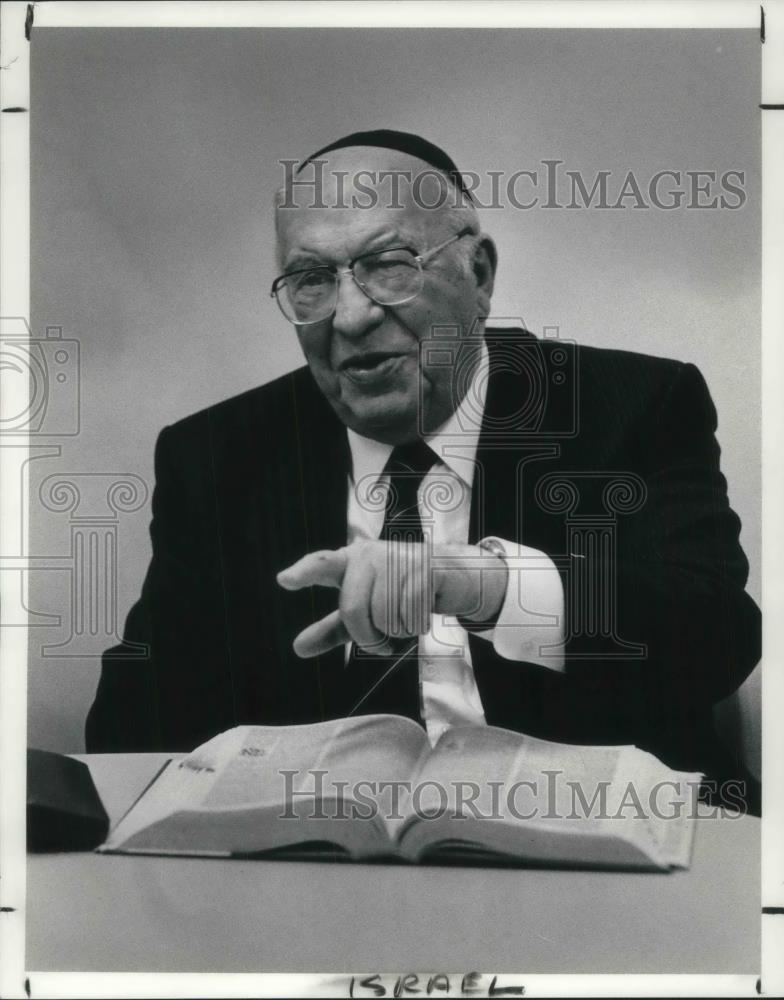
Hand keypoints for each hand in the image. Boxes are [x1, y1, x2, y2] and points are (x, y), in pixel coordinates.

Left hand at [277, 540, 507, 657]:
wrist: (449, 575)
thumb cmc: (399, 592)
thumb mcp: (363, 612)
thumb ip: (331, 629)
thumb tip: (297, 648)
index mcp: (349, 561)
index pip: (321, 565)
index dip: (303, 573)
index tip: (284, 580)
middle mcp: (369, 555)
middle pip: (353, 610)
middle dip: (368, 638)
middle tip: (383, 645)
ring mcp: (398, 559)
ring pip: (384, 617)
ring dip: (397, 633)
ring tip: (406, 619)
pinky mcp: (425, 568)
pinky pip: (410, 614)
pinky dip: (416, 625)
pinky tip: (422, 614)